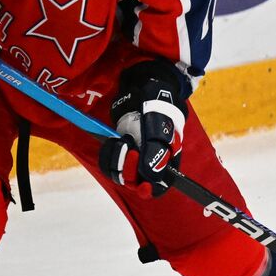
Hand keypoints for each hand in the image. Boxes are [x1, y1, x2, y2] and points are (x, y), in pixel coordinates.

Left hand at [97, 60, 187, 197]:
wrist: (141, 87)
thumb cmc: (157, 101)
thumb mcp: (159, 121)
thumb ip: (156, 148)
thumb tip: (150, 174)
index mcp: (168, 157)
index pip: (159, 185)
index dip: (150, 188)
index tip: (142, 185)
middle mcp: (151, 161)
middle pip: (138, 182)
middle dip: (130, 170)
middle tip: (128, 148)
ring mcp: (134, 156)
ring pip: (121, 175)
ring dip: (117, 161)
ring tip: (120, 141)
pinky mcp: (119, 150)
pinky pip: (109, 164)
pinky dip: (107, 155)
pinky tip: (112, 142)